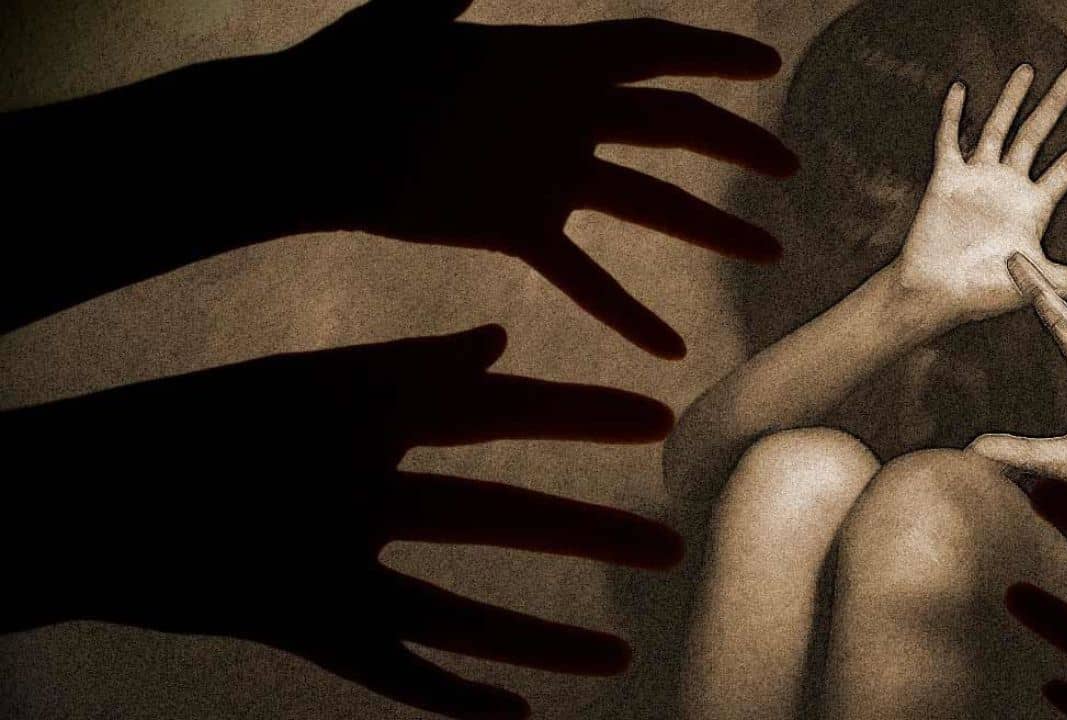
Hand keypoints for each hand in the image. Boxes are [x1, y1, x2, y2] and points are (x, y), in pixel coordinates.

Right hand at [2, 325, 680, 719]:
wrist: (89, 490)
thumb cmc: (206, 420)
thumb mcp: (309, 375)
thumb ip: (411, 361)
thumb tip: (496, 339)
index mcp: (357, 412)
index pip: (496, 407)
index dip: (580, 411)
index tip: (657, 415)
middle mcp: (353, 487)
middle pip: (498, 513)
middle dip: (589, 527)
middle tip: (672, 540)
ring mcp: (326, 565)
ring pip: (457, 610)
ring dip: (543, 634)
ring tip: (620, 650)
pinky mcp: (298, 629)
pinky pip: (390, 674)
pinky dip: (455, 696)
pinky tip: (521, 716)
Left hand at [266, 0, 797, 357]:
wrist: (309, 142)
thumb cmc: (352, 70)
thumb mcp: (413, 13)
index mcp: (552, 58)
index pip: (651, 47)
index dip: (712, 53)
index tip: (770, 65)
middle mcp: (563, 115)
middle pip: (669, 126)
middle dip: (733, 146)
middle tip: (789, 170)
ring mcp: (548, 175)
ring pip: (647, 204)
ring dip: (707, 228)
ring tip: (768, 253)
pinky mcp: (520, 228)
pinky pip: (585, 275)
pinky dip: (625, 310)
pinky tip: (669, 347)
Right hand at [892, 64, 1066, 322]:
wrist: (937, 295)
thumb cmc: (986, 293)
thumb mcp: (1043, 283)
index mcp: (1032, 206)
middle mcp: (1006, 186)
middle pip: (1036, 134)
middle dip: (1055, 104)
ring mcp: (976, 180)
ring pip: (997, 128)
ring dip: (1010, 100)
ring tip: (1027, 70)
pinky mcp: (946, 180)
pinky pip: (949, 140)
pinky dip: (953, 115)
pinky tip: (960, 89)